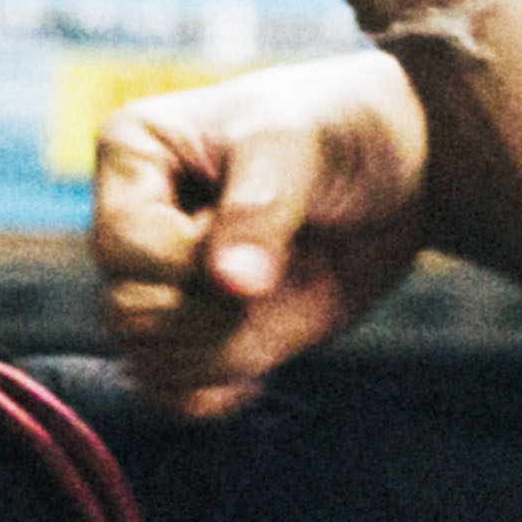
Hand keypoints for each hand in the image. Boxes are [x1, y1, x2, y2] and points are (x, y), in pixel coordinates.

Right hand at [94, 51, 437, 412]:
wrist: (399, 169)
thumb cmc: (339, 126)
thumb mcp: (299, 143)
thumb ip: (260, 208)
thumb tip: (230, 285)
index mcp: (131, 157)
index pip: (123, 249)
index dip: (192, 260)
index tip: (262, 222)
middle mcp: (132, 224)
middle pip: (126, 314)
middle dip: (206, 314)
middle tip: (273, 277)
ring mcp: (165, 283)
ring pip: (148, 361)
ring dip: (219, 355)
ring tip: (277, 302)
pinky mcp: (199, 331)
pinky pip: (170, 392)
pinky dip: (211, 394)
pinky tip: (259, 371)